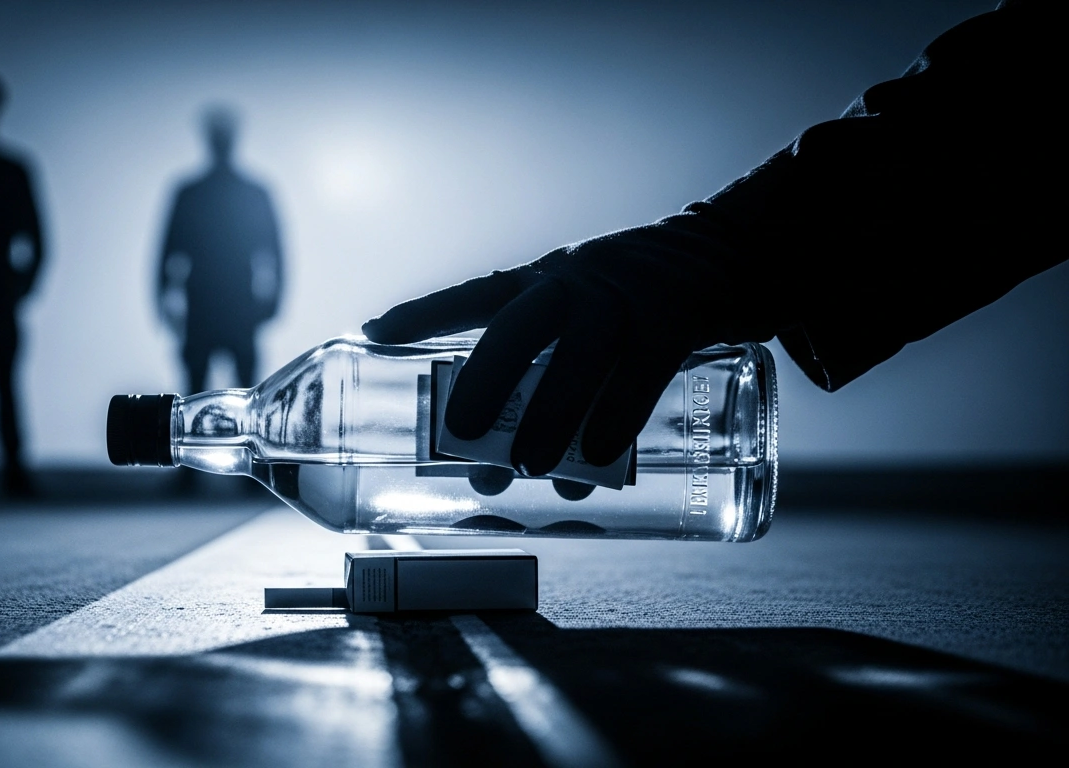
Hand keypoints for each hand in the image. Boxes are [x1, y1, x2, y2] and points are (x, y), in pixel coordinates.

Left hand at [363, 219, 780, 475]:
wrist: (738, 253)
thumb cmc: (646, 302)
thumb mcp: (590, 313)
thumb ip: (555, 373)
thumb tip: (506, 462)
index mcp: (547, 279)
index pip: (476, 293)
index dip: (423, 313)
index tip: (371, 334)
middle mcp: (577, 281)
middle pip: (519, 325)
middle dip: (483, 379)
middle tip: (455, 434)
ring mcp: (628, 296)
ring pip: (580, 354)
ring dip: (550, 415)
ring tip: (525, 469)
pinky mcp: (678, 317)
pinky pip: (642, 370)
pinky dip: (617, 417)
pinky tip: (597, 459)